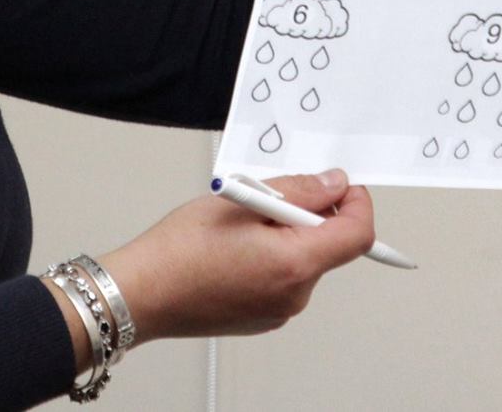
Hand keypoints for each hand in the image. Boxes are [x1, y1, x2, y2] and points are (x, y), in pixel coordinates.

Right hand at [89, 169, 375, 347]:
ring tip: (242, 223)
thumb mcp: (242, 199)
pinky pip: (285, 278)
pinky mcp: (263, 317)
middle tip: (267, 196)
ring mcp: (280, 311)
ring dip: (287, 234)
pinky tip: (235, 247)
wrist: (142, 293)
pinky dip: (273, 256)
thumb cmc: (180, 249)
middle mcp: (295, 295)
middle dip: (309, 213)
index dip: (356, 202)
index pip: (359, 234)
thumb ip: (298, 190)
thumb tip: (334, 184)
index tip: (339, 184)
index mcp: (295, 264)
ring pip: (305, 260)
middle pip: (330, 246)